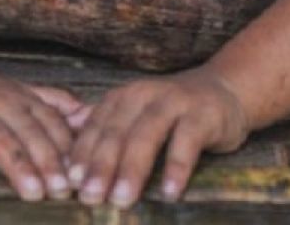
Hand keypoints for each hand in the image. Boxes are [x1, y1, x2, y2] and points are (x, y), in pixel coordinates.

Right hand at [0, 54, 82, 200]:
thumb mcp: (19, 92)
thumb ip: (54, 103)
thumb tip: (92, 115)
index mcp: (21, 99)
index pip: (50, 122)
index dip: (67, 147)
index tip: (83, 174)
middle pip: (27, 131)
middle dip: (47, 160)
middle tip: (63, 190)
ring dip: (17, 166)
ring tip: (33, 193)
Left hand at [66, 66, 248, 207]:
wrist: (224, 89)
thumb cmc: (172, 112)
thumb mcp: (136, 115)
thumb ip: (106, 132)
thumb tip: (65, 162)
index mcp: (123, 97)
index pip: (96, 127)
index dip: (81, 155)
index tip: (69, 184)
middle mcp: (144, 95)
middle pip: (117, 132)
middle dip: (101, 167)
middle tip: (90, 197)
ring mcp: (174, 102)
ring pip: (147, 135)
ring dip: (132, 169)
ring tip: (122, 199)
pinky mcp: (203, 114)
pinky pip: (187, 141)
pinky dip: (176, 167)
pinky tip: (169, 192)